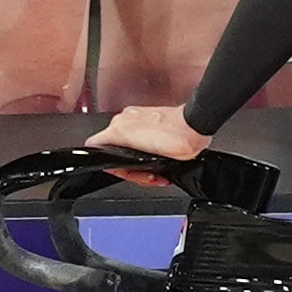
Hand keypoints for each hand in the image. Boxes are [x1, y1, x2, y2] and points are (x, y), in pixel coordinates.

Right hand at [86, 103, 211, 164]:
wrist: (196, 126)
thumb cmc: (177, 140)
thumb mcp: (145, 162)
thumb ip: (122, 164)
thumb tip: (112, 166)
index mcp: (117, 129)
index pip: (94, 147)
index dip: (112, 167)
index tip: (127, 173)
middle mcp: (124, 119)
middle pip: (115, 150)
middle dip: (133, 168)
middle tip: (149, 176)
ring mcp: (137, 116)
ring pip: (129, 145)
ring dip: (143, 161)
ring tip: (158, 171)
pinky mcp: (150, 115)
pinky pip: (142, 136)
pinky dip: (149, 150)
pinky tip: (161, 160)